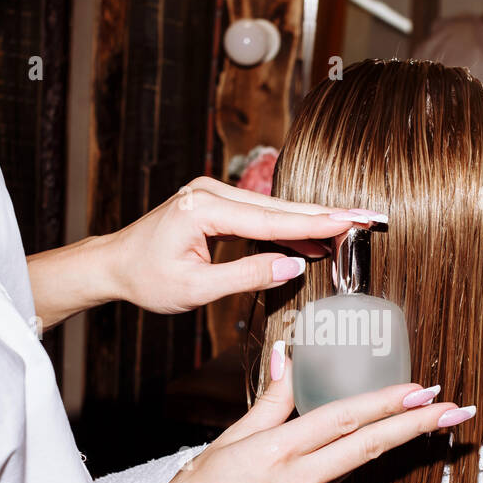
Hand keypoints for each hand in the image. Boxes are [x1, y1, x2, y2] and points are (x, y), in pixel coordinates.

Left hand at [108, 175, 385, 314]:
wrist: (114, 264)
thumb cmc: (147, 279)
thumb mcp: (195, 290)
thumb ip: (246, 276)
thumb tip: (292, 268)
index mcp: (203, 210)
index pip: (271, 220)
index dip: (315, 224)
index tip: (351, 221)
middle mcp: (210, 192)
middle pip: (279, 207)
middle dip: (325, 214)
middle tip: (368, 215)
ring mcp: (214, 194)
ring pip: (273, 209)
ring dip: (310, 221)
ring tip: (350, 229)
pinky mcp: (216, 203)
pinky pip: (260, 215)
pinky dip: (287, 227)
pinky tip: (313, 241)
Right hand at [135, 342, 472, 482]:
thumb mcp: (225, 442)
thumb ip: (266, 403)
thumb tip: (287, 358)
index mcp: (277, 453)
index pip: (343, 420)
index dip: (386, 403)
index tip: (422, 389)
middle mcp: (299, 478)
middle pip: (369, 445)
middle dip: (417, 426)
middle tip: (457, 410)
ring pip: (361, 462)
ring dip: (401, 441)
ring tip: (434, 423)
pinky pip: (341, 477)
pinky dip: (367, 455)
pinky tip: (384, 442)